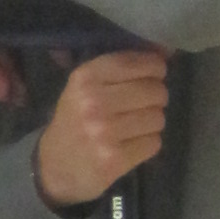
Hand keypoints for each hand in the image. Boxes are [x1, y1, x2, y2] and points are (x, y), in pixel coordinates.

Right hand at [34, 49, 169, 205]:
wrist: (53, 167)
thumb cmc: (75, 121)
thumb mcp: (86, 87)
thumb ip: (122, 67)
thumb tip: (166, 51)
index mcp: (85, 78)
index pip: (139, 63)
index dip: (155, 68)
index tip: (151, 76)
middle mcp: (94, 102)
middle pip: (155, 90)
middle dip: (155, 98)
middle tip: (141, 107)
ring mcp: (104, 133)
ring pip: (157, 117)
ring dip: (151, 123)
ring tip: (132, 128)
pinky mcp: (114, 159)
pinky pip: (154, 143)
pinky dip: (147, 144)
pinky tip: (130, 145)